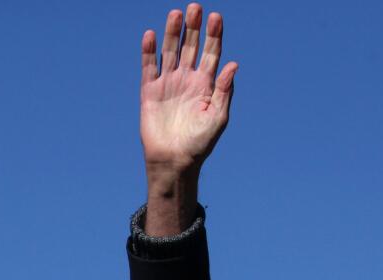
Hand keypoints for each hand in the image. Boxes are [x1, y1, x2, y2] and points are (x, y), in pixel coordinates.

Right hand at [140, 4, 236, 175]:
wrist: (174, 161)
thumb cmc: (200, 143)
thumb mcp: (218, 118)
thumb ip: (225, 91)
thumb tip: (233, 64)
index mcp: (206, 85)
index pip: (212, 53)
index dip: (214, 35)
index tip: (216, 17)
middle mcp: (187, 80)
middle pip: (191, 47)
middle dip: (193, 28)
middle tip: (195, 8)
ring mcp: (168, 84)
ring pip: (170, 52)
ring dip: (173, 33)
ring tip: (176, 14)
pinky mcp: (150, 92)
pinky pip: (149, 67)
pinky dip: (149, 52)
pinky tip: (151, 36)